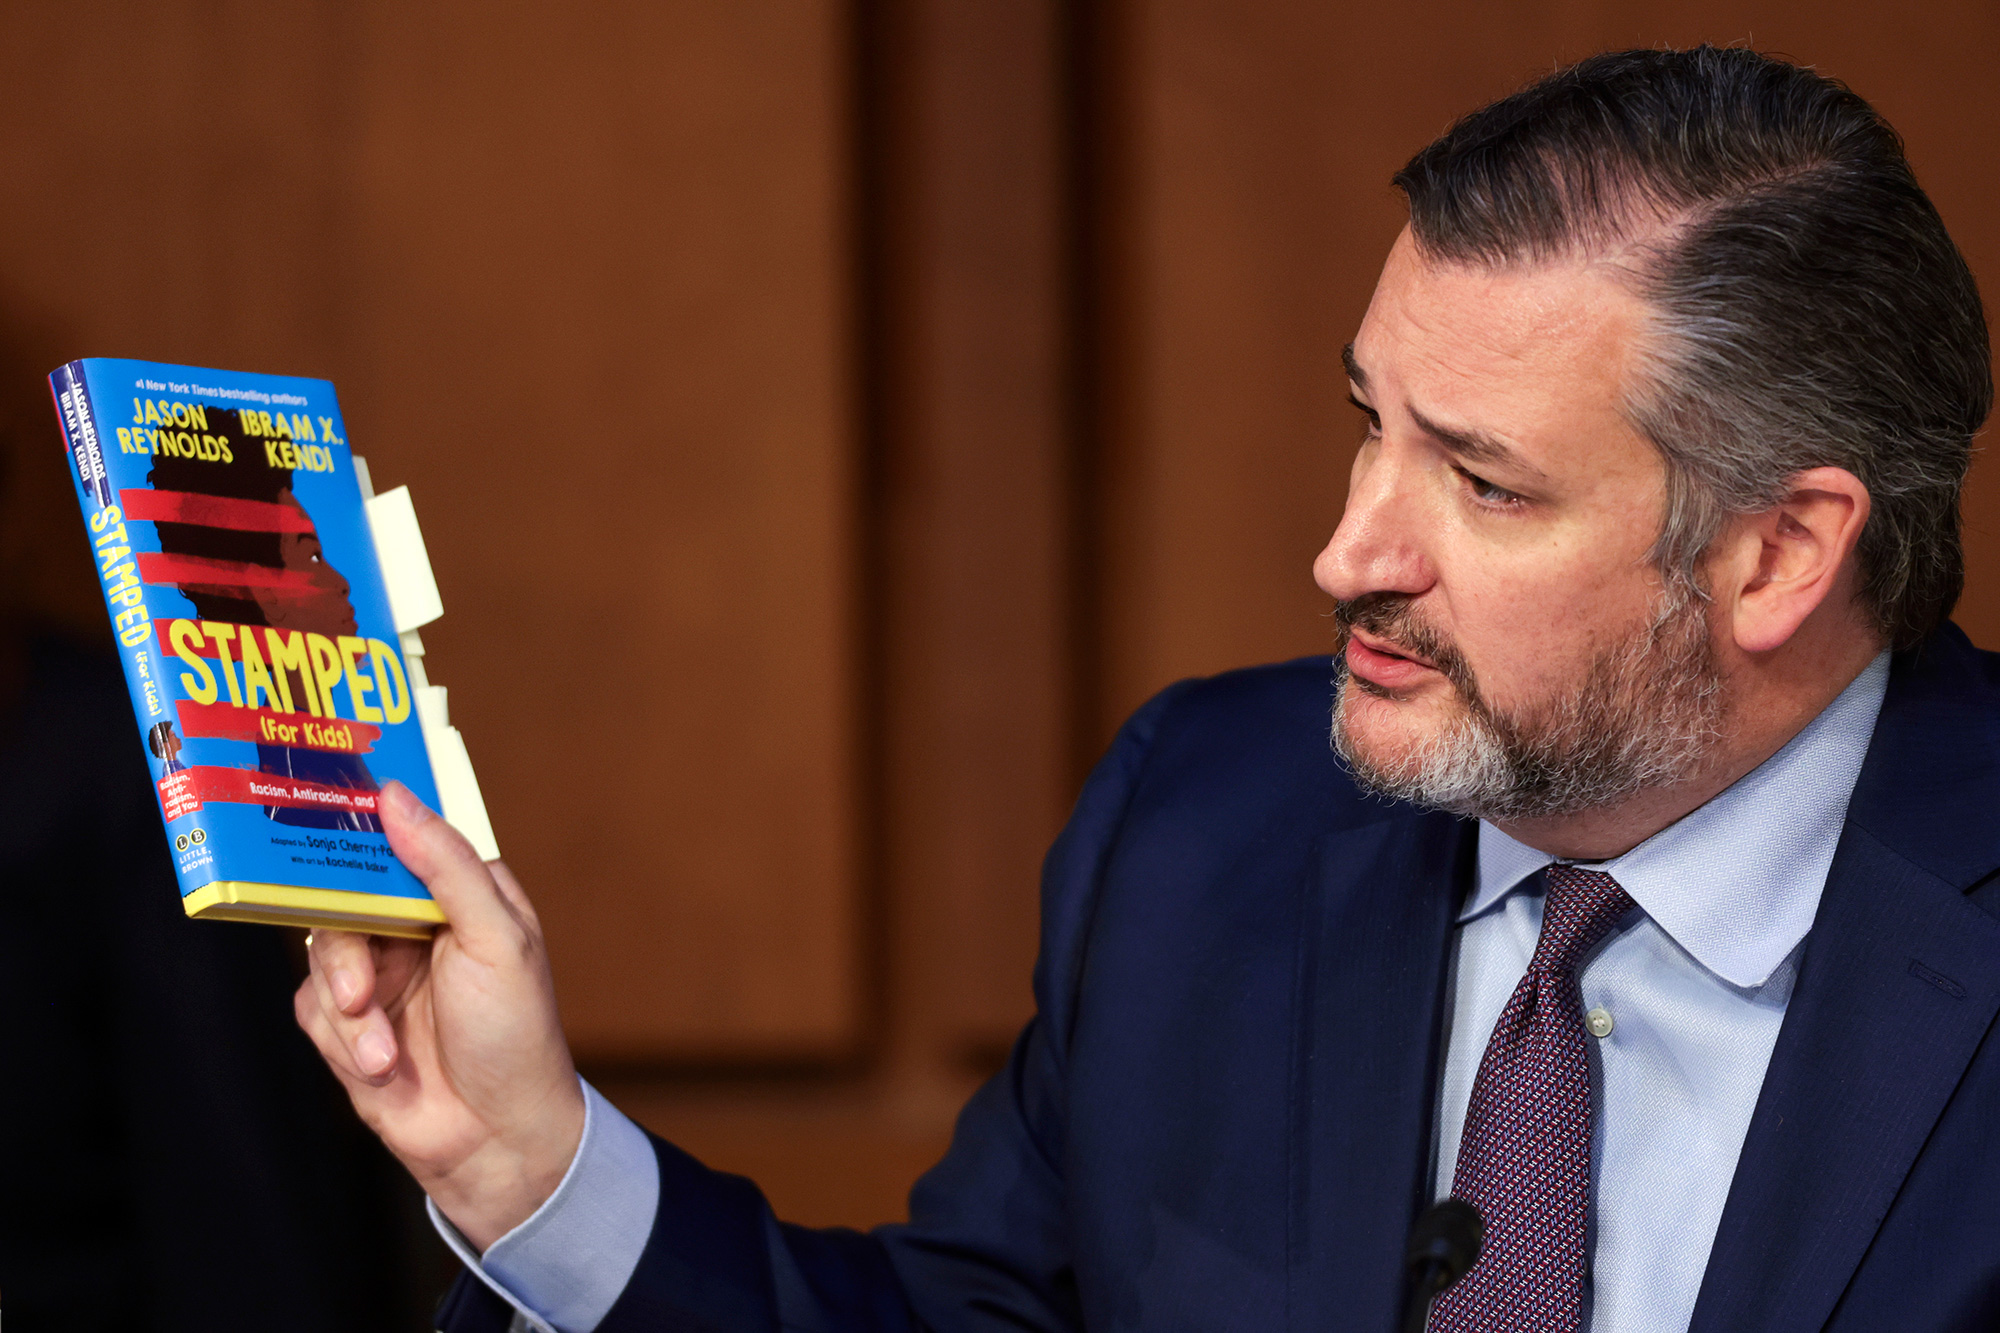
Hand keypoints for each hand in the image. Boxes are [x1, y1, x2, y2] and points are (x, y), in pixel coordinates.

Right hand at [296, 780, 585, 1249]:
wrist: (495, 1140)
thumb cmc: (515, 1034)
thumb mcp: (495, 939)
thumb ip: (445, 865)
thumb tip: (395, 797)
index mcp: (459, 892)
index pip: (402, 838)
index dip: (364, 826)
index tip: (323, 814)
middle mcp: (414, 924)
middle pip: (343, 895)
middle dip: (349, 952)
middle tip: (361, 992)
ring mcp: (379, 971)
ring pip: (323, 956)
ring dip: (350, 1012)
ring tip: (385, 1053)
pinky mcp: (347, 1022)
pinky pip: (313, 1009)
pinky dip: (343, 1040)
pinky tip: (381, 1067)